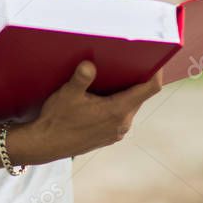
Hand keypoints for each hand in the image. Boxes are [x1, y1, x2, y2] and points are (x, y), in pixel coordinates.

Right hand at [9, 60, 162, 164]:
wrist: (46, 144)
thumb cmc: (57, 119)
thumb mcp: (67, 94)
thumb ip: (81, 78)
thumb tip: (90, 63)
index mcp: (117, 111)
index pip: (149, 89)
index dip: (156, 72)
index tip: (156, 57)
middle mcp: (122, 123)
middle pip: (140, 96)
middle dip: (137, 78)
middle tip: (130, 59)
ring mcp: (117, 132)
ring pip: (130, 105)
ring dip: (126, 91)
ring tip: (114, 75)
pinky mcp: (109, 136)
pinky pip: (121, 115)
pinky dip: (117, 103)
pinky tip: (102, 96)